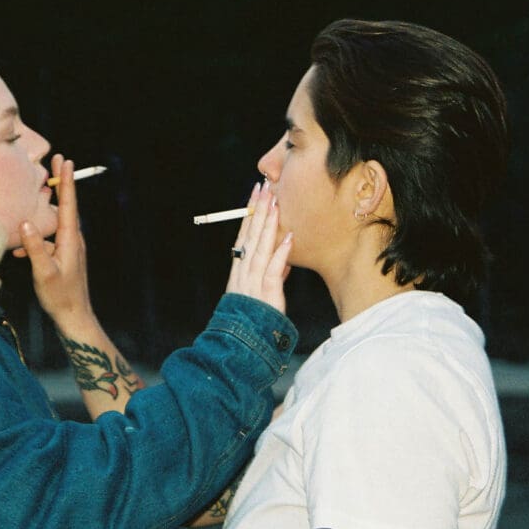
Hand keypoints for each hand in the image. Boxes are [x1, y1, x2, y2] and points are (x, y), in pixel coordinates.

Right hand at [17, 155, 97, 333]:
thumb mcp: (44, 273)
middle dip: (60, 184)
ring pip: (55, 224)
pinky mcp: (64, 256)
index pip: (69, 204)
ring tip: (30, 211)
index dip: (66, 182)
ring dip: (43, 215)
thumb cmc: (60, 296)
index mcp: (70, 240)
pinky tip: (19, 252)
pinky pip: (49, 241)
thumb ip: (35, 248)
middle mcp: (73, 240)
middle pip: (65, 206)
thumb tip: (25, 223)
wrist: (74, 317)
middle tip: (56, 161)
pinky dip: (36, 241)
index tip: (65, 161)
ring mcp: (70, 248)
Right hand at [224, 182, 291, 313]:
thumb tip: (284, 256)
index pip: (244, 234)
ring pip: (259, 247)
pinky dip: (280, 254)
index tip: (256, 193)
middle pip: (250, 235)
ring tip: (275, 203)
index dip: (250, 213)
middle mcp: (243, 271)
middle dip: (257, 210)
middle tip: (264, 186)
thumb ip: (272, 272)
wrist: (242, 341)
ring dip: (267, 224)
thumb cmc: (253, 316)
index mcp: (240, 268)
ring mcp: (252, 282)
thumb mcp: (261, 290)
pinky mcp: (265, 295)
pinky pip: (272, 271)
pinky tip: (288, 237)